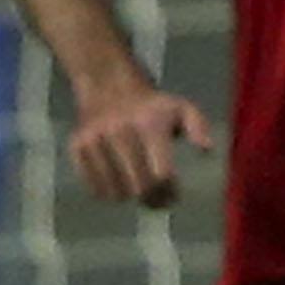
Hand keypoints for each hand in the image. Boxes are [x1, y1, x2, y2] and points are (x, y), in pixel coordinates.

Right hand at [69, 72, 212, 206]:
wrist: (108, 84)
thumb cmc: (152, 105)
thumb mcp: (181, 108)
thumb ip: (198, 126)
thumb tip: (207, 149)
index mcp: (149, 124)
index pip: (160, 174)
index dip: (169, 192)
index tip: (173, 197)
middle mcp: (121, 132)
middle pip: (138, 186)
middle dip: (151, 199)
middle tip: (156, 200)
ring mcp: (96, 139)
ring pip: (115, 191)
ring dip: (128, 197)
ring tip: (136, 190)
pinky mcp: (77, 145)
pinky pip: (92, 186)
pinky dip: (105, 192)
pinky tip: (116, 185)